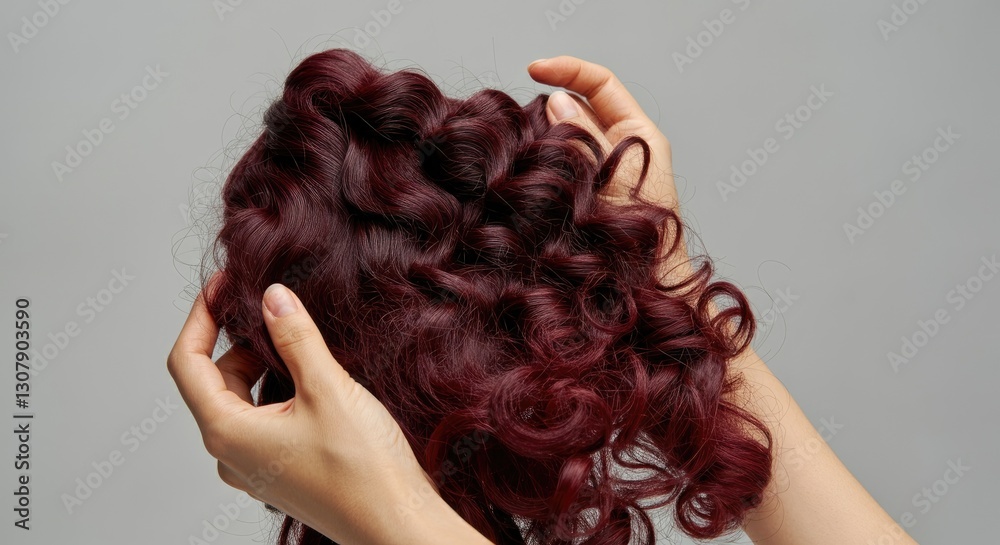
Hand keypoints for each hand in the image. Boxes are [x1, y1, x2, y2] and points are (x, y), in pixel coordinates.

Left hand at [167, 274, 490, 544]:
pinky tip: (315, 377)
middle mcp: (232, 453)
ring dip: (264, 364)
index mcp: (226, 432)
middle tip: (275, 306)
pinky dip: (280, 390)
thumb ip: (295, 337)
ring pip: (243, 400)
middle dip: (240, 339)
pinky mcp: (281, 471)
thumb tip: (272, 297)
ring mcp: (256, 466)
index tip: (223, 285)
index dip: (200, 317)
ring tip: (301, 339)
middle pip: (215, 380)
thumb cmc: (364, 471)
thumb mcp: (328, 389)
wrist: (397, 524)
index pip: (187, 363)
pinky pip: (265, 419)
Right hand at [527, 56, 690, 281]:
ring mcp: (603, 172)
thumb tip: (559, 100)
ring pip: (566, 138)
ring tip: (526, 154)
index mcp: (639, 134)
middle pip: (579, 108)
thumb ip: (586, 138)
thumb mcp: (613, 178)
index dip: (568, 70)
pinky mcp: (586, 194)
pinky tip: (530, 177)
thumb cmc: (644, 240)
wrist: (650, 288)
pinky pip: (561, 167)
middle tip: (524, 126)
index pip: (600, 84)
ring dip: (544, 140)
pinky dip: (544, 164)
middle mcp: (622, 148)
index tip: (534, 70)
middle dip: (549, 108)